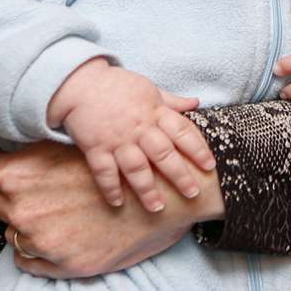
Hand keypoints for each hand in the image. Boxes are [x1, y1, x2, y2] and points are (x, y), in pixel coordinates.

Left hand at [0, 141, 223, 278]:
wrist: (162, 192)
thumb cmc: (118, 163)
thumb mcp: (71, 146)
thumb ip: (39, 152)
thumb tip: (19, 153)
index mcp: (22, 173)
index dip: (2, 172)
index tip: (15, 174)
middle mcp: (23, 208)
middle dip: (16, 198)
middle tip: (42, 193)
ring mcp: (41, 239)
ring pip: (12, 233)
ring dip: (28, 226)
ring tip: (55, 215)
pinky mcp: (61, 264)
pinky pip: (25, 261)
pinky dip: (36, 252)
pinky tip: (56, 236)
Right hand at [47, 59, 214, 211]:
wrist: (80, 82)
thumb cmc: (117, 85)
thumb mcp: (149, 87)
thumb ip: (172, 101)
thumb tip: (196, 103)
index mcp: (154, 112)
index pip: (182, 131)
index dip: (198, 149)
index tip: (209, 166)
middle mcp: (138, 128)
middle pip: (163, 154)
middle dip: (179, 175)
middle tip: (193, 193)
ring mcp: (117, 140)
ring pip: (136, 167)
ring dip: (147, 189)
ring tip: (157, 207)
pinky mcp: (95, 148)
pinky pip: (104, 171)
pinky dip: (110, 187)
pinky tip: (118, 202)